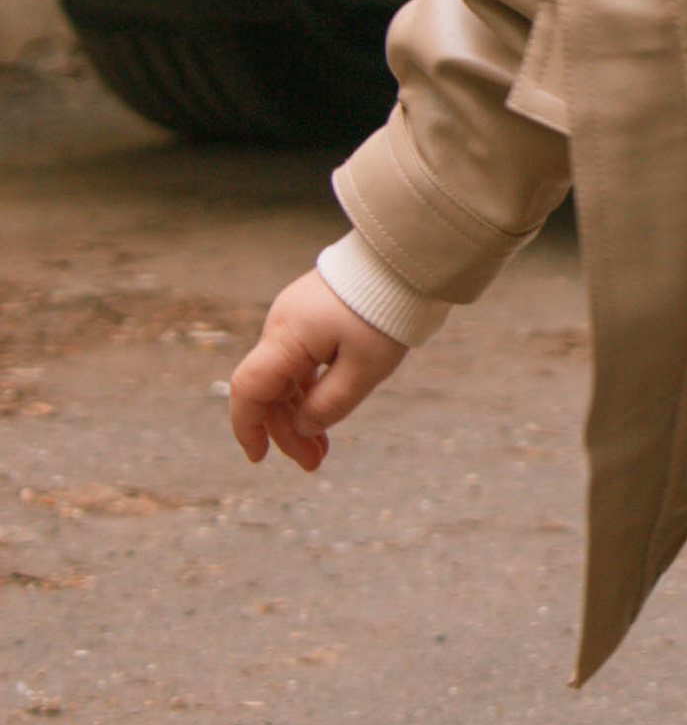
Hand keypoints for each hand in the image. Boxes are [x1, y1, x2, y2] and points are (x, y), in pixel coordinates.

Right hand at [228, 273, 406, 474]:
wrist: (402, 261)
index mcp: (287, 338)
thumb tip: (303, 428)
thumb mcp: (365, 369)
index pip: (248, 389)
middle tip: (313, 463)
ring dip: (299, 414)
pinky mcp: (312, 317)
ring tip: (322, 449)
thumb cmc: (385, 313)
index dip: (247, 427)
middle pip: (269, 390)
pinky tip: (324, 415)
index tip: (259, 458)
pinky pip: (299, 362)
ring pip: (285, 378)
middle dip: (286, 431)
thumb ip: (330, 404)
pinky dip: (309, 391)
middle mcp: (281, 327)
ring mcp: (295, 320)